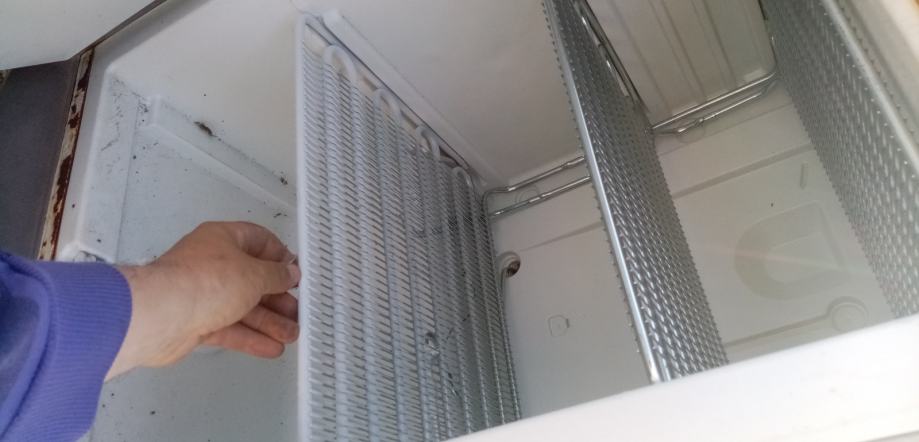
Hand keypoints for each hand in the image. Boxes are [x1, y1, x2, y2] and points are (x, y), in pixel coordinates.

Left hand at [107, 222, 300, 378]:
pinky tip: (271, 347)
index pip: (259, 241)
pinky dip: (251, 337)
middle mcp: (212, 263)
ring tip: (291, 335)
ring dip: (269, 322)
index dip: (280, 256)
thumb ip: (276, 275)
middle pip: (253, 279)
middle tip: (297, 311)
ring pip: (243, 307)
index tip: (296, 274)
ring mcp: (204, 293)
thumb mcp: (253, 274)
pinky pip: (230, 327)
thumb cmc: (204, 282)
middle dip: (278, 298)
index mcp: (223, 239)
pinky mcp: (197, 321)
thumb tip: (289, 272)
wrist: (160, 316)